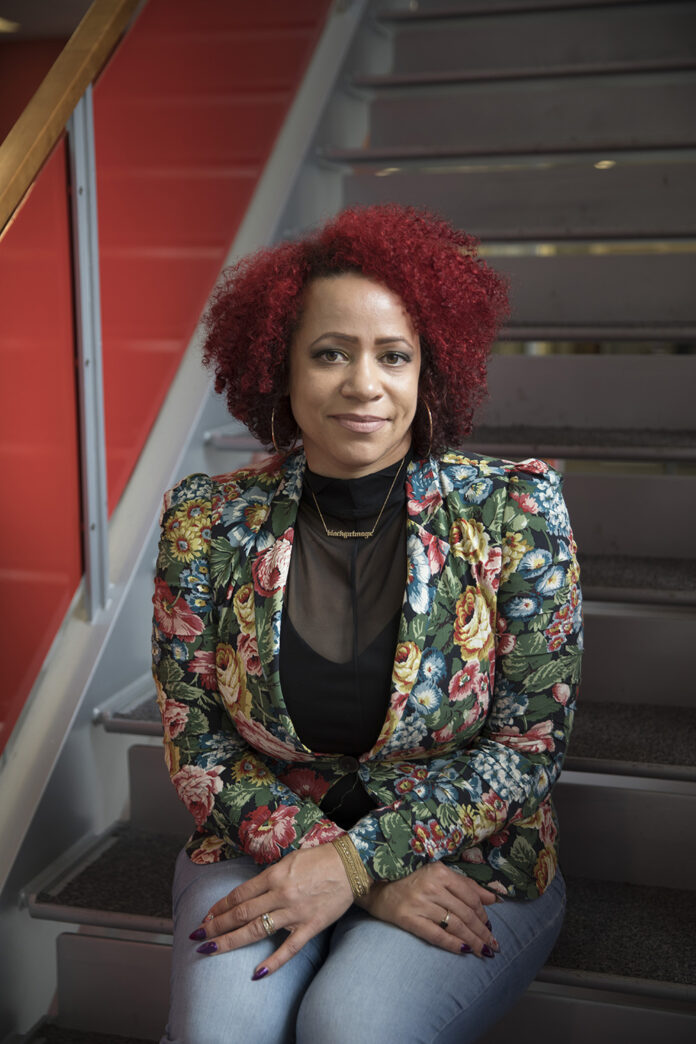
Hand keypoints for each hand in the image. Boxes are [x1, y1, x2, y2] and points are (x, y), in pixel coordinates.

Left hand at [190, 844, 353, 977]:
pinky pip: (289, 948)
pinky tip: (257, 973)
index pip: (239, 894)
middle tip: (198, 936)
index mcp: (274, 875)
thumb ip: (270, 876)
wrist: (350, 865)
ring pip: (257, 930)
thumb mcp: (289, 860)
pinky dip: (273, 962)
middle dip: (216, 925)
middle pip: (241, 913)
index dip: (220, 907)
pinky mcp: (310, 926)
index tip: (207, 916)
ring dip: (231, 941)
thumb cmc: (319, 859)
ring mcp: (295, 912)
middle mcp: (281, 894)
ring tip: (211, 950)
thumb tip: (250, 891)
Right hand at [356, 862, 498, 957]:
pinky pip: (437, 935)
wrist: (373, 884)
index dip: (483, 913)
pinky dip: (453, 945)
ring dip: (473, 941)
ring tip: (483, 951)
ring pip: (455, 925)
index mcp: (440, 871)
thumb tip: (494, 898)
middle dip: (482, 932)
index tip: (489, 926)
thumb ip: (465, 884)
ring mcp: (420, 902)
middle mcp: (431, 886)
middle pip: (465, 913)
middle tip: (493, 945)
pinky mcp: (408, 918)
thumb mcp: (436, 874)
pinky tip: (464, 951)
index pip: (470, 896)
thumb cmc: (408, 878)